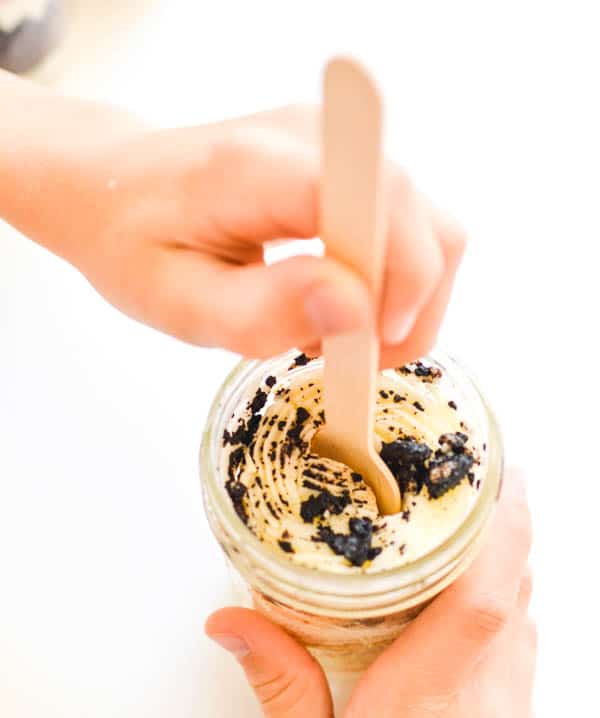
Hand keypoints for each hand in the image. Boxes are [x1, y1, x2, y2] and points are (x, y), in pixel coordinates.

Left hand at [0, 74, 464, 362]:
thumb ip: (263, 311)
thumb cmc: (137, 245)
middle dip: (408, 308)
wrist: (114, 186)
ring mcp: (335, 143)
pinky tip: (342, 304)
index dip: (403, 278)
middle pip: (421, 219)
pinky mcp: (345, 161)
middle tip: (352, 358)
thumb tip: (357, 308)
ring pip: (429, 226)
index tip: (375, 345)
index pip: (378, 201)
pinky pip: (408, 226)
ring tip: (341, 334)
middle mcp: (311, 137)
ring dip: (404, 299)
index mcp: (258, 168)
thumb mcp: (178, 303)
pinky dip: (393, 280)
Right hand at [206, 471, 550, 717]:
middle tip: (480, 489)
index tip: (504, 477)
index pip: (486, 599)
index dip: (505, 528)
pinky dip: (505, 637)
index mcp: (422, 711)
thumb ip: (281, 691)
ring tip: (470, 550)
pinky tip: (466, 646)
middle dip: (507, 536)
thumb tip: (236, 622)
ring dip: (507, 583)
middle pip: (516, 599)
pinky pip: (527, 676)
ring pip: (527, 634)